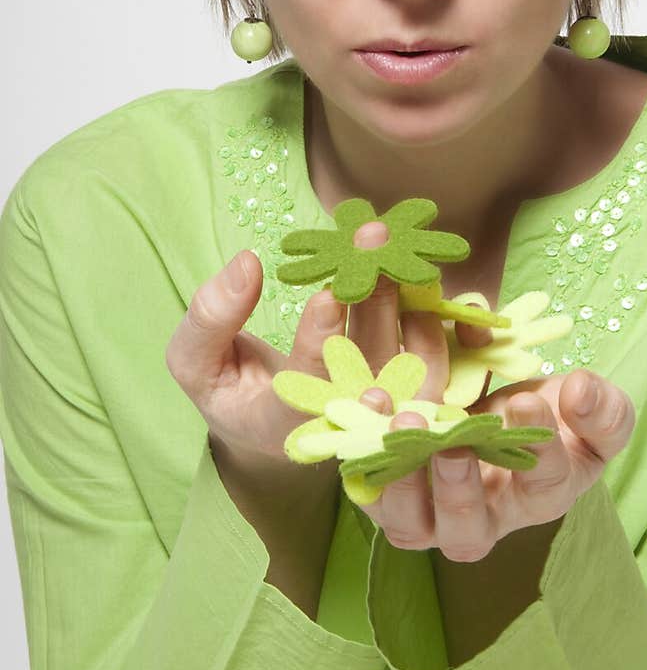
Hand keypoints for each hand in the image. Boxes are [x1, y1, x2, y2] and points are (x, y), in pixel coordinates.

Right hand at [163, 219, 472, 477]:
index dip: (318, 345)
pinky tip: (414, 260)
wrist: (262, 409)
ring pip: (408, 363)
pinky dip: (428, 309)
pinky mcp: (404, 388)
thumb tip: (247, 263)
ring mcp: (378, 408)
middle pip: (370, 372)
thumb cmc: (225, 382)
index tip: (327, 293)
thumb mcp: (193, 358)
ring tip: (395, 244)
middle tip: (373, 243)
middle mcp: (339, 423)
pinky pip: (429, 355)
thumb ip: (210, 319)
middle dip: (374, 306)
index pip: (306, 393)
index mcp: (282, 426)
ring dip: (404, 300)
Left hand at [355, 368, 635, 561]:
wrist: (497, 406)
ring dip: (402, 480)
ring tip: (406, 422)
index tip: (526, 400)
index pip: (543, 483)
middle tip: (454, 442)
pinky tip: (369, 401)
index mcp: (540, 496)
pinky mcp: (388, 488)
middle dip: (458, 488)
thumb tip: (579, 392)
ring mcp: (429, 511)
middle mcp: (482, 518)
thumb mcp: (596, 412)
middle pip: (466, 528)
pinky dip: (361, 451)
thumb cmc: (556, 417)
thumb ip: (603, 409)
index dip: (537, 446)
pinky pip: (370, 484)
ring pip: (409, 522)